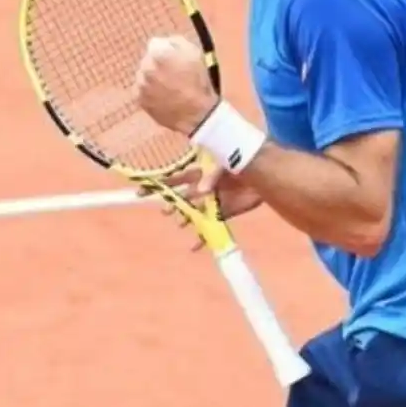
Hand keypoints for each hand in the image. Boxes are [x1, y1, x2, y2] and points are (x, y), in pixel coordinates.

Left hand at [135, 35, 218, 135]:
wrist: (197, 113)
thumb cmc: (199, 82)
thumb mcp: (195, 53)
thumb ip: (175, 42)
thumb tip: (164, 42)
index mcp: (158, 53)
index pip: (155, 44)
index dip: (166, 51)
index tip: (174, 59)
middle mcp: (145, 67)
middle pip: (148, 60)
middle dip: (158, 64)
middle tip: (172, 75)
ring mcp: (140, 85)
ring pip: (143, 75)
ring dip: (153, 78)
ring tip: (169, 87)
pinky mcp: (139, 100)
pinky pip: (142, 90)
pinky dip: (150, 92)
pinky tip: (164, 96)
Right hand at [141, 162, 263, 251]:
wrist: (264, 171)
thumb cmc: (240, 160)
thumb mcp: (224, 162)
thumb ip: (211, 176)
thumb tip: (200, 191)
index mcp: (199, 173)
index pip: (174, 179)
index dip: (159, 186)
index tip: (141, 193)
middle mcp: (202, 188)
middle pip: (181, 198)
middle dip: (171, 204)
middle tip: (164, 210)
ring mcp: (212, 201)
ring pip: (194, 213)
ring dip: (186, 218)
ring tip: (180, 223)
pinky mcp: (224, 212)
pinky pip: (211, 226)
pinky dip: (204, 236)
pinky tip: (195, 246)